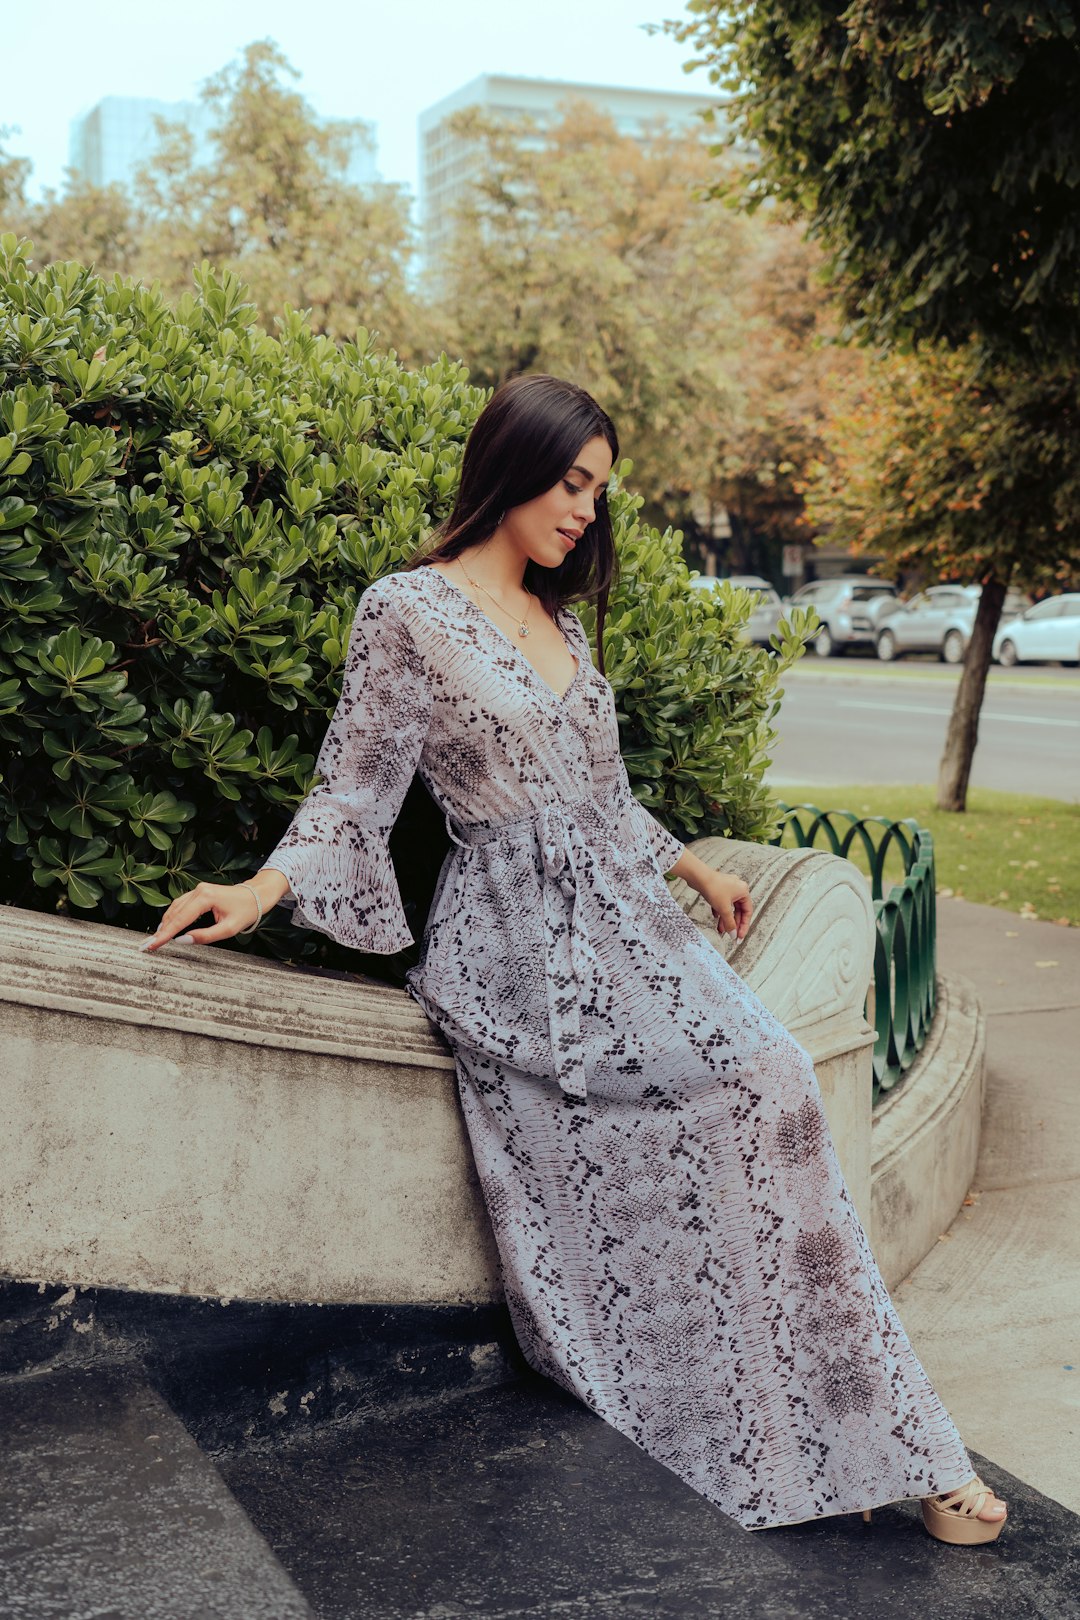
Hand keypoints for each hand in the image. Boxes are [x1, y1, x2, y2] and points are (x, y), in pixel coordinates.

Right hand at [140, 870, 289, 951]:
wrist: (256, 895)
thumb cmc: (246, 911)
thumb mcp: (228, 929)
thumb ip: (205, 936)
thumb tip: (183, 940)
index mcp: (205, 898)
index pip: (180, 919)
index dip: (165, 934)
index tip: (152, 945)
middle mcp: (198, 890)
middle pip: (174, 913)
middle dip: (161, 930)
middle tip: (148, 945)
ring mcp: (197, 890)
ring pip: (175, 908)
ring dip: (165, 923)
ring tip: (156, 939)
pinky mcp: (199, 892)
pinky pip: (181, 905)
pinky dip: (173, 917)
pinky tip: (168, 927)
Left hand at [701, 870, 752, 940]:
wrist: (698, 876)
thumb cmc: (713, 888)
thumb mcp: (724, 909)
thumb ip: (729, 923)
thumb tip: (733, 934)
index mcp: (743, 891)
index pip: (747, 912)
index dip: (744, 925)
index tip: (740, 936)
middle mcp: (737, 889)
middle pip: (738, 911)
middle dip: (734, 923)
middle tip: (731, 935)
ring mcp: (727, 888)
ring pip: (729, 908)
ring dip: (725, 919)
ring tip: (721, 930)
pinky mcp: (718, 889)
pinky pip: (721, 903)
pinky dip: (719, 911)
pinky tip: (716, 918)